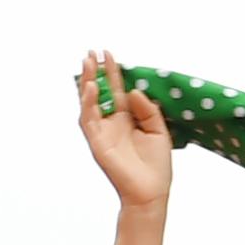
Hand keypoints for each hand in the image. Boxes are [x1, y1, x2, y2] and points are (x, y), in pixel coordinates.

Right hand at [73, 52, 173, 217]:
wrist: (151, 192)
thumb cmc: (156, 165)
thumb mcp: (158, 130)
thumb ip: (147, 110)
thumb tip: (132, 91)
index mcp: (125, 119)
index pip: (115, 90)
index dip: (111, 72)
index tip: (108, 53)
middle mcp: (111, 123)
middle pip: (99, 92)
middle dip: (94, 72)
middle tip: (92, 52)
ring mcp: (102, 133)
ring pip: (89, 103)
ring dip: (86, 83)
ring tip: (87, 63)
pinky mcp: (97, 143)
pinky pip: (88, 120)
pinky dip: (87, 103)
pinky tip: (89, 88)